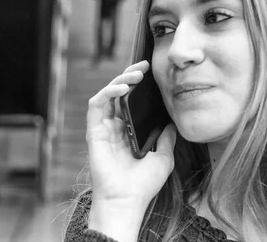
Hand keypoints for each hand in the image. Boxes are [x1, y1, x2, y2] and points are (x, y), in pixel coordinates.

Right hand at [86, 60, 176, 207]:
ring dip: (120, 80)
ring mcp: (103, 128)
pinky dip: (107, 92)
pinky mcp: (94, 131)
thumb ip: (166, 138)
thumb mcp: (163, 157)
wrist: (127, 200)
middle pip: (119, 93)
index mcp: (129, 131)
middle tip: (144, 66)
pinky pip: (96, 105)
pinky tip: (122, 88)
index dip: (139, 85)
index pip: (131, 101)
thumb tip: (172, 122)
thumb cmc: (143, 184)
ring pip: (107, 94)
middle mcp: (115, 127)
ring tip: (136, 75)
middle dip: (130, 75)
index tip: (152, 73)